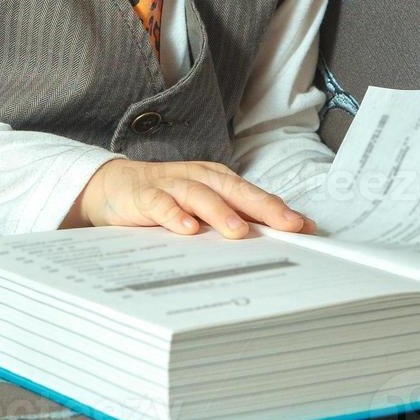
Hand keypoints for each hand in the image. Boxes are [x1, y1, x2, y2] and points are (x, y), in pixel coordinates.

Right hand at [60, 158, 316, 237]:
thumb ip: (233, 219)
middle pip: (235, 190)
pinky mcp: (145, 196)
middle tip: (287, 225)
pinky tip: (187, 229)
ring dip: (221, 213)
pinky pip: (161, 205)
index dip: (280, 210)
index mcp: (218, 181)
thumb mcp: (202, 208)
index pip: (254, 196)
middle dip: (263, 208)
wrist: (114, 187)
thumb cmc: (167, 199)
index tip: (306, 228)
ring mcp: (172, 185)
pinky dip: (174, 215)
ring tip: (238, 232)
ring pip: (201, 195)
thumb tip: (275, 240)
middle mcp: (199, 178)